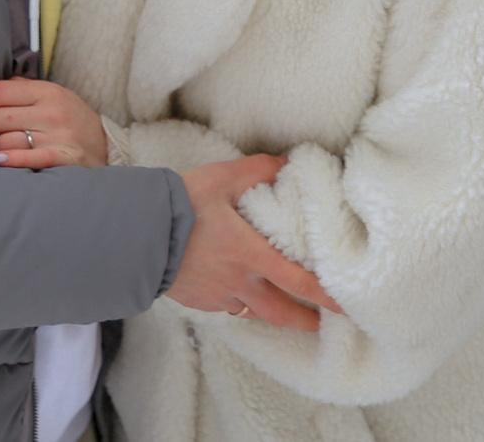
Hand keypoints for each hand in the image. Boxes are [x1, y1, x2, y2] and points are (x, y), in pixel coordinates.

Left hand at [0, 78, 107, 170]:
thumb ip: (22, 90)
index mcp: (44, 91)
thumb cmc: (71, 121)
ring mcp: (58, 134)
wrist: (108, 147)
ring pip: (6, 138)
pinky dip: (9, 159)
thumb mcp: (52, 96)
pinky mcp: (64, 158)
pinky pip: (31, 158)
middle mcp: (50, 110)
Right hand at [165, 154, 341, 332]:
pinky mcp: (199, 301)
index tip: (349, 307)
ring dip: (274, 313)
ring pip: (254, 313)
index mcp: (250, 254)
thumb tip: (290, 161)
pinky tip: (243, 292)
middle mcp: (239, 281)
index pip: (299, 282)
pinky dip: (242, 303)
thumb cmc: (179, 203)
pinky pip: (228, 307)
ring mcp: (217, 295)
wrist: (135, 233)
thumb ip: (260, 169)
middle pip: (281, 313)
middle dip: (307, 321)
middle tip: (324, 322)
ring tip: (287, 310)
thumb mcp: (222, 177)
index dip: (327, 297)